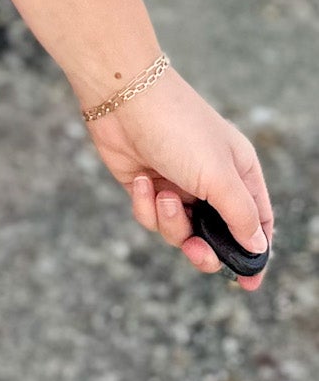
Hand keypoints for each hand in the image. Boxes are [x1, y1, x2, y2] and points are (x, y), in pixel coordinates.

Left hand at [83, 67, 273, 290]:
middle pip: (216, 236)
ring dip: (170, 222)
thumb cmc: (179, 128)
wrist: (122, 97)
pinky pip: (150, 216)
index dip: (254, 253)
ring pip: (179, 231)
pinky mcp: (145, 185)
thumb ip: (241, 215)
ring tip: (162, 195)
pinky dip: (145, 206)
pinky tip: (141, 181)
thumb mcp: (219, 176)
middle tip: (195, 250)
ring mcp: (176, 183)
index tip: (248, 283)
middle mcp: (210, 180)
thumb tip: (258, 248)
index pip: (257, 222)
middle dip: (205, 250)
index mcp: (239, 172)